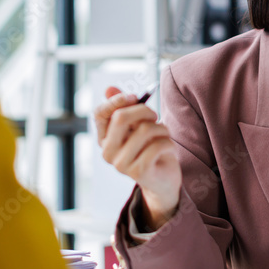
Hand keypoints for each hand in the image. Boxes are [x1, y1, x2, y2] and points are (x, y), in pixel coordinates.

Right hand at [94, 86, 181, 229]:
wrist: (162, 180)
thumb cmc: (149, 148)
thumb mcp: (137, 126)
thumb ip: (125, 107)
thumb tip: (109, 88)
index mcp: (104, 139)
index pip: (100, 113)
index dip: (117, 100)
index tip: (135, 97)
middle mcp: (107, 152)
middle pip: (120, 118)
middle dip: (144, 110)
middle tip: (155, 115)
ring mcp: (121, 164)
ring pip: (144, 130)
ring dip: (162, 128)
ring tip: (164, 135)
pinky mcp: (139, 172)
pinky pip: (158, 145)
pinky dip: (168, 142)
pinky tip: (168, 149)